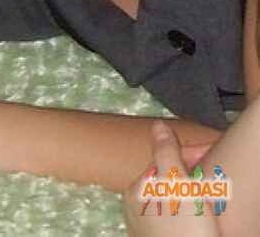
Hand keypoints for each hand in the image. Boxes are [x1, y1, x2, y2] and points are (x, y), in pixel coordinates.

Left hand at [123, 121, 219, 236]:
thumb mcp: (177, 186)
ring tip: (211, 198)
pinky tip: (204, 218)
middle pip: (169, 180)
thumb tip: (158, 125)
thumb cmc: (185, 232)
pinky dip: (191, 213)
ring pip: (174, 200)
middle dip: (193, 175)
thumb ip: (167, 153)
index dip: (191, 154)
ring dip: (194, 194)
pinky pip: (176, 219)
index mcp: (136, 190)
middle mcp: (136, 209)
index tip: (212, 152)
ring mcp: (146, 230)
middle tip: (216, 179)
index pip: (166, 160)